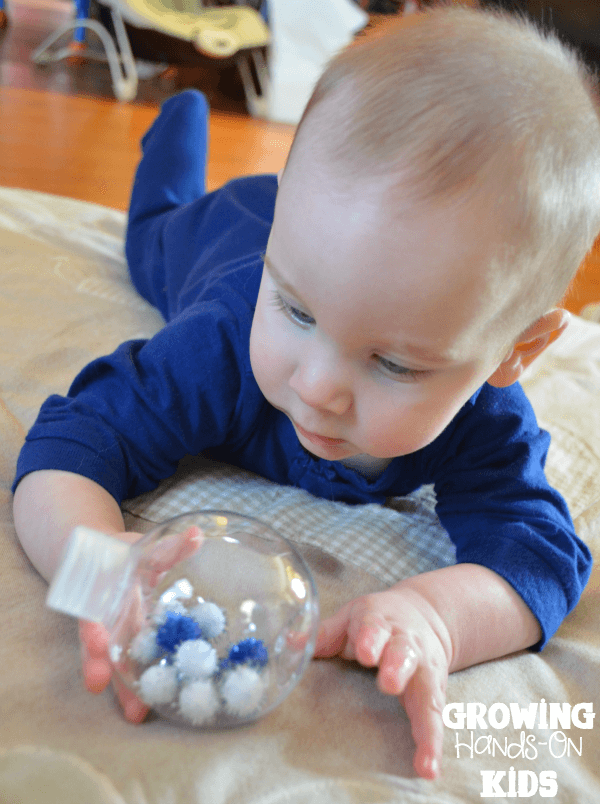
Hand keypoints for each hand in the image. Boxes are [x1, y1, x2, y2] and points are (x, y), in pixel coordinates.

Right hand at [79, 525, 202, 721]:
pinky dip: (135, 686)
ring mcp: (114, 633)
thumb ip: (170, 547)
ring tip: (135, 713)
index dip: (95, 628)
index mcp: (104, 593)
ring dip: (122, 687)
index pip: (96, 609)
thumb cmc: (123, 555)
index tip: (96, 644)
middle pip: (100, 644)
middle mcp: (105, 616)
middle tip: (101, 687)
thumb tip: (197, 534)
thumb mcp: (144, 548)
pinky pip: (130, 666)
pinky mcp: (127, 644)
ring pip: (115, 661)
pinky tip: (147, 709)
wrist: (97, 562)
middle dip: (101, 665)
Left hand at [314, 585, 451, 779]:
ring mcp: (423, 668)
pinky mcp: (434, 691)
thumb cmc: (379, 620)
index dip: (371, 639)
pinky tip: (428, 767)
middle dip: (398, 666)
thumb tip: (290, 644)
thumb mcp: (351, 618)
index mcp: (381, 622)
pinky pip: (434, 718)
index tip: (366, 652)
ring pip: (426, 689)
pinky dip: (432, 742)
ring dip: (423, 716)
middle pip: (404, 653)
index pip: (375, 628)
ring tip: (422, 745)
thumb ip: (324, 633)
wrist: (425, 615)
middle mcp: (407, 644)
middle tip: (390, 683)